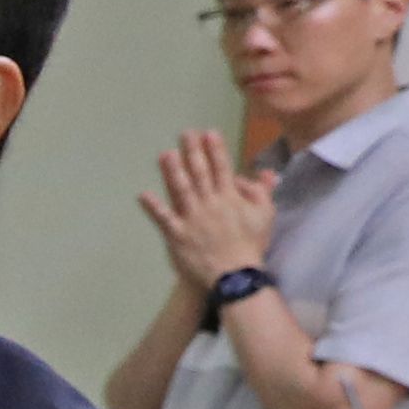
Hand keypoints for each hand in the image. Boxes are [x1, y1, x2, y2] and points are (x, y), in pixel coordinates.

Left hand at [140, 130, 271, 293]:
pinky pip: (163, 219)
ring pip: (180, 190)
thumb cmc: (250, 245)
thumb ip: (261, 192)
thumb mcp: (265, 216)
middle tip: (185, 133)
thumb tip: (262, 173)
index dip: (214, 149)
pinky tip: (143, 194)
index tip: (208, 133)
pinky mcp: (177, 235)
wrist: (234, 275)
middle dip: (192, 151)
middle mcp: (209, 204)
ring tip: (165, 154)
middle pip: (199, 173)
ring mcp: (192, 219)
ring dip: (172, 171)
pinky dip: (154, 207)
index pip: (222, 168)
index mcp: (230, 198)